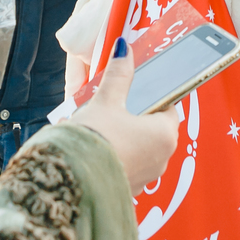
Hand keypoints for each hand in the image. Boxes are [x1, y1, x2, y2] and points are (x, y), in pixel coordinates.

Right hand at [72, 38, 180, 193]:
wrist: (71, 182)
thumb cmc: (94, 141)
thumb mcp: (106, 101)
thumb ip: (118, 75)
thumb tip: (124, 49)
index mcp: (164, 135)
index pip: (169, 108)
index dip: (153, 98)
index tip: (137, 93)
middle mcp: (161, 159)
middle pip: (151, 129)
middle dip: (130, 118)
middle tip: (110, 109)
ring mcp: (146, 178)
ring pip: (135, 148)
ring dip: (118, 137)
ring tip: (93, 128)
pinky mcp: (128, 190)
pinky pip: (123, 166)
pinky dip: (110, 156)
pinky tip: (88, 148)